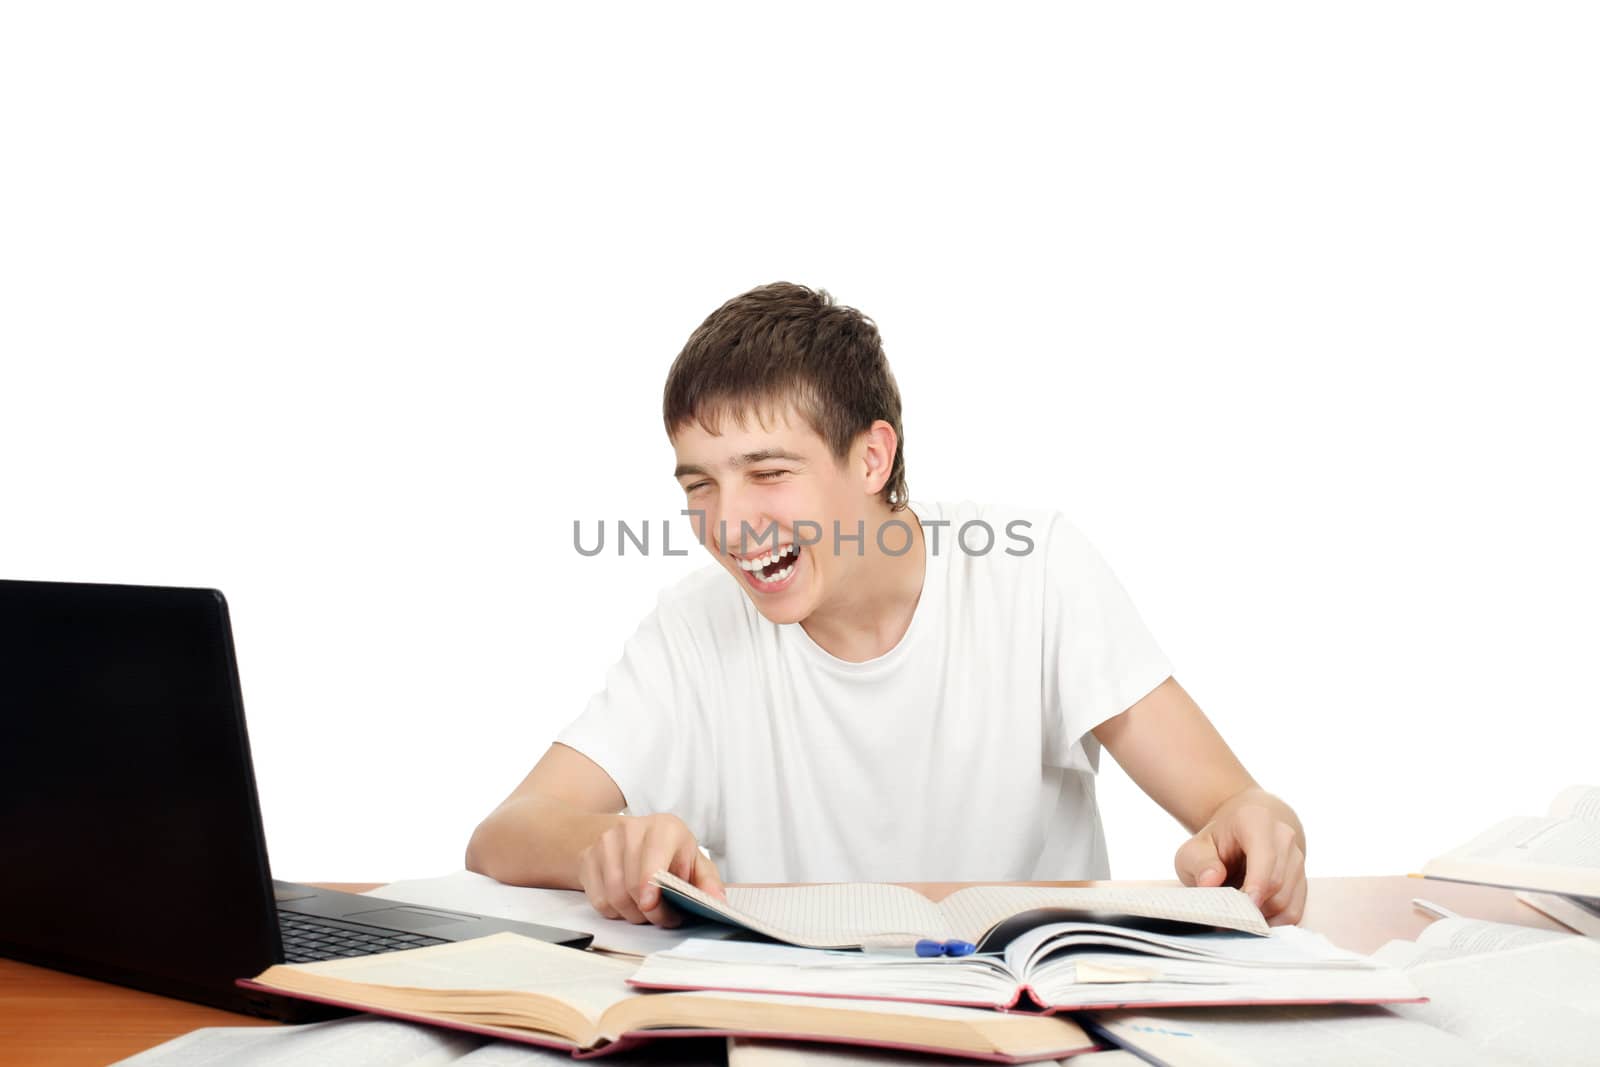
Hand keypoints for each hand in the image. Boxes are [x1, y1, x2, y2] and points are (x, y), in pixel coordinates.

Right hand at [577, 813, 724, 925]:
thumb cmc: (669, 853)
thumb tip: (716, 901)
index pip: (652, 858)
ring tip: (647, 911)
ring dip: (632, 914)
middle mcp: (632, 829)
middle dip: (649, 912)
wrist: (631, 838)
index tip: (651, 904)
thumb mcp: (695, 862)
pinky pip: (598, 900)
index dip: (650, 884)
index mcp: (664, 827)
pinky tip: (628, 903)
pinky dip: (615, 911)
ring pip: (613, 896)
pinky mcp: (588, 858)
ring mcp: (606, 843)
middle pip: (631, 885)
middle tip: (663, 918)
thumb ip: (707, 882)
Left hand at [1174, 789, 1305, 924]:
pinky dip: (1273, 922)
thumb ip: (1199, 863)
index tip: (1244, 906)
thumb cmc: (1216, 843)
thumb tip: (1210, 881)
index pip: (1264, 856)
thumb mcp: (1195, 849)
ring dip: (1261, 917)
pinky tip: (1252, 919)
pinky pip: (1294, 912)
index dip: (1256, 884)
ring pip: (1287, 901)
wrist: (1240, 834)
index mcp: (1255, 820)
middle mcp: (1283, 836)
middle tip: (1226, 921)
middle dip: (1252, 907)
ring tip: (1236, 916)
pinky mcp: (1302, 881)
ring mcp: (1297, 858)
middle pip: (1276, 883)